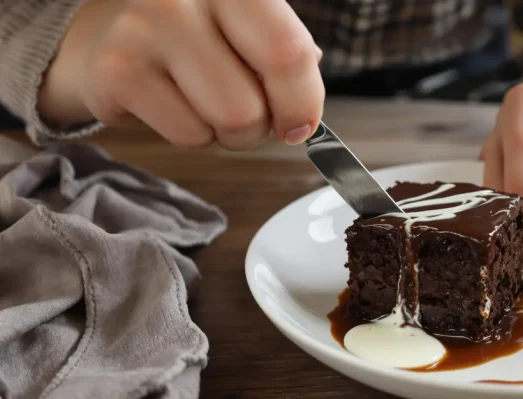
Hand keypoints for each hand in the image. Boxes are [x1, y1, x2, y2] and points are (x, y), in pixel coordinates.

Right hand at [38, 0, 324, 149]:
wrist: (104, 28)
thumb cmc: (191, 32)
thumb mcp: (245, 26)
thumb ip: (285, 55)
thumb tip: (305, 113)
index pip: (288, 52)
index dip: (302, 101)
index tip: (300, 124)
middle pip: (254, 105)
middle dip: (260, 128)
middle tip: (247, 116)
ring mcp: (145, 30)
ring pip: (224, 123)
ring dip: (226, 134)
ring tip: (205, 104)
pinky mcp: (116, 71)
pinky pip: (186, 135)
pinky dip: (191, 134)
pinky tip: (171, 103)